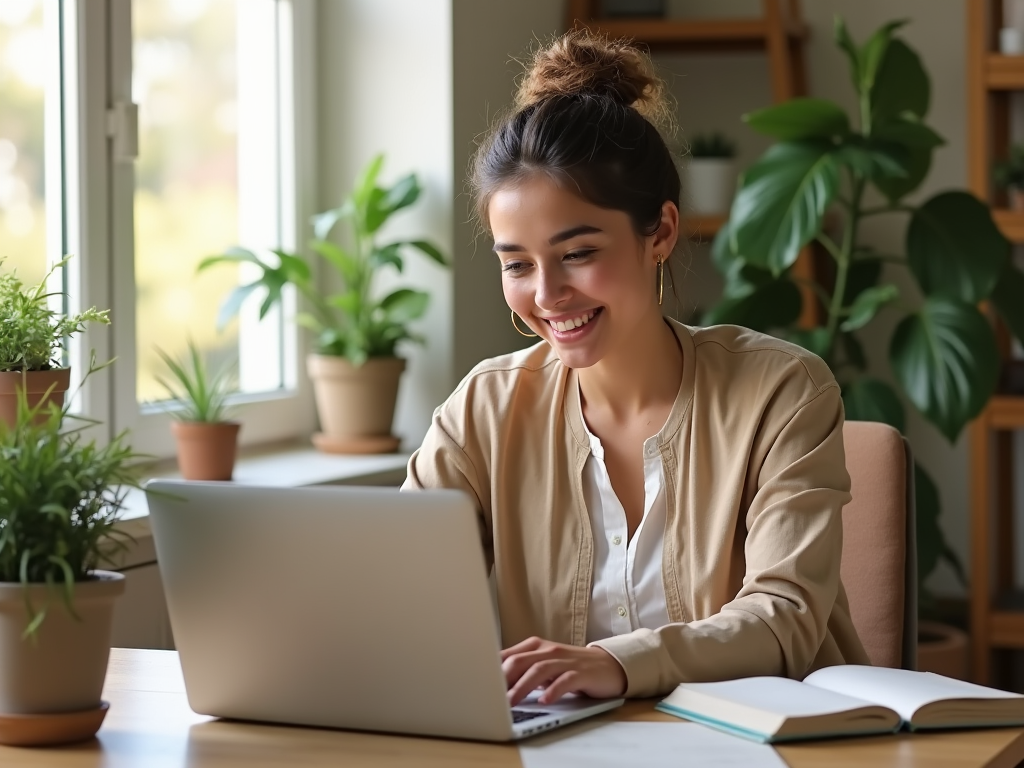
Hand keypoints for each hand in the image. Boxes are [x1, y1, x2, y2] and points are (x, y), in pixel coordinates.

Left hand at [500, 636, 626, 705]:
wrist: (608, 665)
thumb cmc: (571, 667)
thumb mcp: (544, 665)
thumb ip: (523, 670)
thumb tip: (496, 684)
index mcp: (536, 647)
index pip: (509, 655)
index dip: (493, 670)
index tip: (480, 685)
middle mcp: (549, 650)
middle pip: (521, 661)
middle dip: (504, 679)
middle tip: (491, 697)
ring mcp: (566, 661)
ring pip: (539, 670)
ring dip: (523, 687)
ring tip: (511, 702)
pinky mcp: (581, 673)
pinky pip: (565, 680)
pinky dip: (553, 690)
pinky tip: (544, 701)